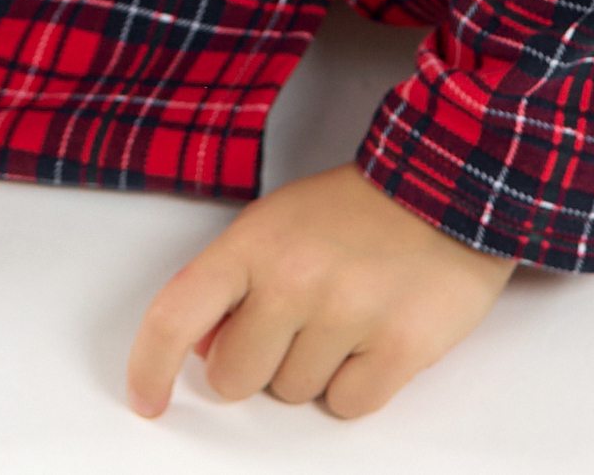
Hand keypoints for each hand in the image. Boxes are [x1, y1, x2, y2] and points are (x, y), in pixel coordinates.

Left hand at [125, 160, 516, 420]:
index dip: (149, 366)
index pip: (176, 315)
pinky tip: (372, 337)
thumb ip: (233, 282)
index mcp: (255, 243)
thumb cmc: (356, 209)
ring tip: (344, 315)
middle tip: (293, 323)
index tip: (146, 398)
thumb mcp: (278, 223)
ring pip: (292, 394)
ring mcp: (347, 315)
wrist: (447, 186)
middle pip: (234, 378)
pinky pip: (347, 408)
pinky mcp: (399, 348)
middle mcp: (294, 279)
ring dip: (313, 370)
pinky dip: (357, 385)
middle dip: (256, 363)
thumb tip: (200, 345)